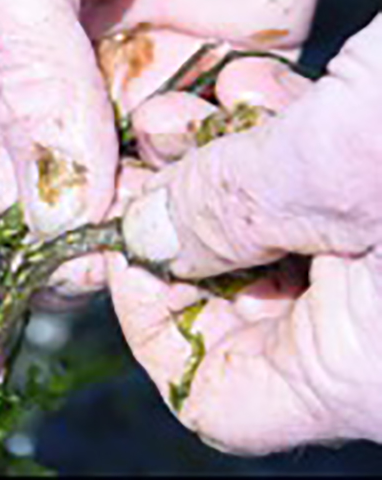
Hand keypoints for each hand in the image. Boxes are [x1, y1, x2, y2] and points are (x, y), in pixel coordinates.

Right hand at [0, 0, 322, 326]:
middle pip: (2, 230)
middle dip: (21, 283)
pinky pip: (186, 167)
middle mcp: (20, 99)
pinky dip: (188, 202)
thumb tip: (49, 223)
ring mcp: (110, 95)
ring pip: (100, 215)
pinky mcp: (199, 79)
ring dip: (112, 250)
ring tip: (130, 254)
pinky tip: (195, 212)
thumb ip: (22, 91)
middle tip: (53, 308)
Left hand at [110, 13, 381, 454]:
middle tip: (153, 153)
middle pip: (234, 308)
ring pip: (272, 244)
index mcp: (369, 371)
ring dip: (221, 173)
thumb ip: (228, 207)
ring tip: (192, 107)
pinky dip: (277, 150)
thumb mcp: (343, 160)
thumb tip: (149, 234)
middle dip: (181, 223)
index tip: (128, 245)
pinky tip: (255, 92)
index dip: (151, 320)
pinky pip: (323, 202)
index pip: (214, 394)